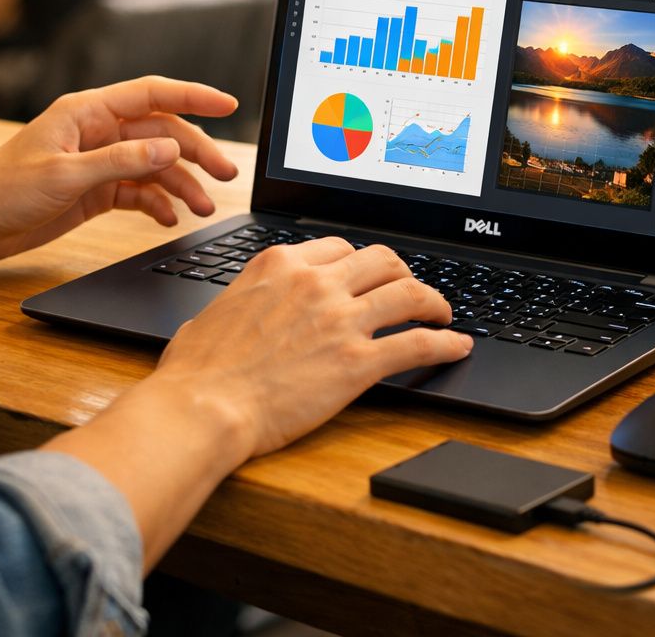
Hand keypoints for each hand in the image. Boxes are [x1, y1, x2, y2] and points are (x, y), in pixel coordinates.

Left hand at [0, 76, 238, 263]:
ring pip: (155, 165)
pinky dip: (157, 204)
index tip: (229, 104)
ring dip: (181, 184)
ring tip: (202, 208)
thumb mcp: (64, 176)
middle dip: (196, 152)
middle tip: (225, 175)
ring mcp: (98, 162)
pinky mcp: (95, 191)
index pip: (151, 94)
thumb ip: (120, 161)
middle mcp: (97, 132)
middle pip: (162, 133)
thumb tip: (168, 148)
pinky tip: (168, 219)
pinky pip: (139, 191)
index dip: (193, 96)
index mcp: (86, 113)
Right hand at [41, 236, 473, 566]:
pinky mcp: (358, 361)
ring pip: (409, 292)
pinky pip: (417, 343)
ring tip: (443, 313)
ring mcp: (340, 320)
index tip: (367, 276)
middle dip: (402, 272)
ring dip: (433, 301)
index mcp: (280, 265)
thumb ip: (238, 301)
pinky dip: (445, 344)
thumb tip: (236, 310)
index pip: (338, 247)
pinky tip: (457, 347)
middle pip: (382, 260)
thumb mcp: (211, 314)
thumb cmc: (196, 372)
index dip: (359, 262)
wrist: (203, 408)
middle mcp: (316, 283)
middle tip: (411, 289)